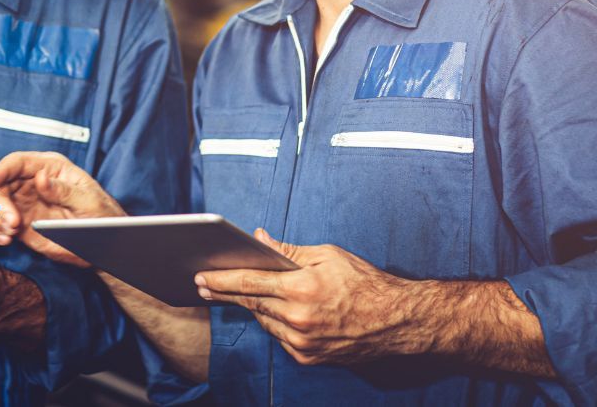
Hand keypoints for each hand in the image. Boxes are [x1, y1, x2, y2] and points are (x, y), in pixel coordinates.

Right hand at [0, 151, 124, 266]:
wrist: (103, 243)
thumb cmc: (100, 214)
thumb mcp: (87, 200)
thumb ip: (62, 189)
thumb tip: (40, 177)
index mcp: (48, 167)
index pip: (17, 162)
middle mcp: (30, 181)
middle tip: (12, 222)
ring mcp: (22, 202)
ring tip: (10, 234)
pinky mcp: (17, 222)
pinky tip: (4, 240)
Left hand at [195, 229, 417, 365]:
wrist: (396, 322)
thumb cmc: (365, 283)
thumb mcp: (327, 255)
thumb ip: (288, 251)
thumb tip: (259, 239)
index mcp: (301, 289)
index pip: (249, 283)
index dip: (221, 280)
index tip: (200, 277)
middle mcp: (298, 319)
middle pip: (250, 304)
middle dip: (224, 294)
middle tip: (203, 286)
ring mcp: (302, 342)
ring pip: (264, 322)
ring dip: (253, 307)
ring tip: (242, 294)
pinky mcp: (308, 358)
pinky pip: (281, 338)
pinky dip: (276, 323)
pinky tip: (278, 312)